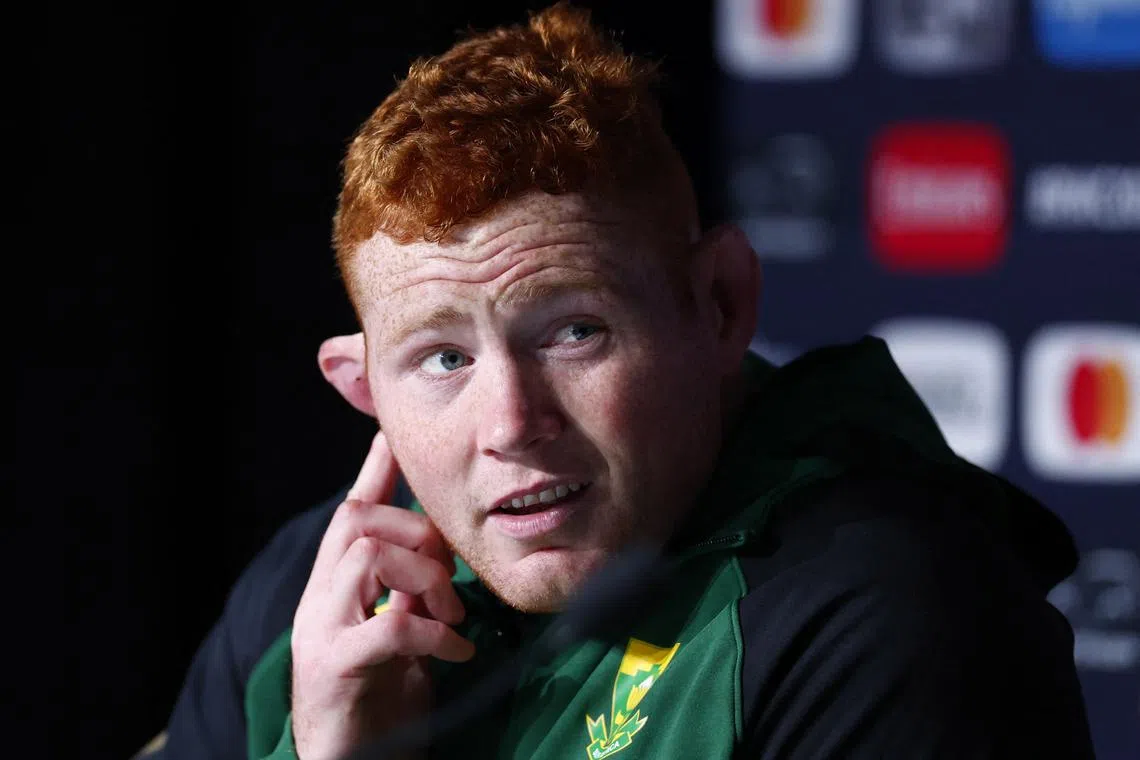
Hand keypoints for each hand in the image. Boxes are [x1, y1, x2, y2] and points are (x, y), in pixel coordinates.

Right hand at [290, 431, 474, 759]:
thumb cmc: (379, 706)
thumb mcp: (400, 636)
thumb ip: (409, 591)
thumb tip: (439, 546)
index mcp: (334, 590)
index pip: (352, 513)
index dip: (374, 471)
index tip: (390, 434)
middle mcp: (318, 602)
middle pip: (358, 521)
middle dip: (417, 534)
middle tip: (451, 583)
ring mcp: (321, 633)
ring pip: (368, 555)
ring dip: (426, 577)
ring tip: (453, 616)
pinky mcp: (336, 670)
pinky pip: (389, 625)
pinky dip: (433, 632)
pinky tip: (456, 650)